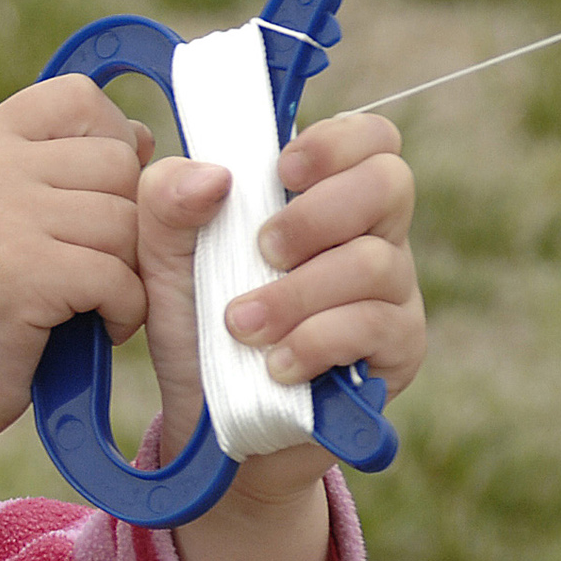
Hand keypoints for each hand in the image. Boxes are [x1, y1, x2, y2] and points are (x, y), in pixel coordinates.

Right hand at [0, 75, 150, 555]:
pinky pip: (121, 276)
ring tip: (84, 303)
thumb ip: (63, 171)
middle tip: (87, 270)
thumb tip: (146, 137)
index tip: (92, 202)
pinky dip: (121, 313)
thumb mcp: (2, 214)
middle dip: (125, 222)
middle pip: (117, 162)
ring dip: (127, 273)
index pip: (80, 99)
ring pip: (127, 221)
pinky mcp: (21, 270)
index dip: (110, 144)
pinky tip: (89, 330)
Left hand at [141, 110, 423, 499]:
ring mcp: (392, 291)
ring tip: (241, 326)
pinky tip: (276, 365)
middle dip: (316, 215)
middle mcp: (369, 234)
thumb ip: (166, 201)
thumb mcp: (160, 260)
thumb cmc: (194, 325)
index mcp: (320, 195)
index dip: (335, 142)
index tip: (280, 171)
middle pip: (389, 183)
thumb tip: (214, 175)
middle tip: (261, 251)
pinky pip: (375, 325)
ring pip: (375, 262)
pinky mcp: (399, 349)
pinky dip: (316, 340)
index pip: (368, 138)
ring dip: (297, 293)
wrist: (208, 422)